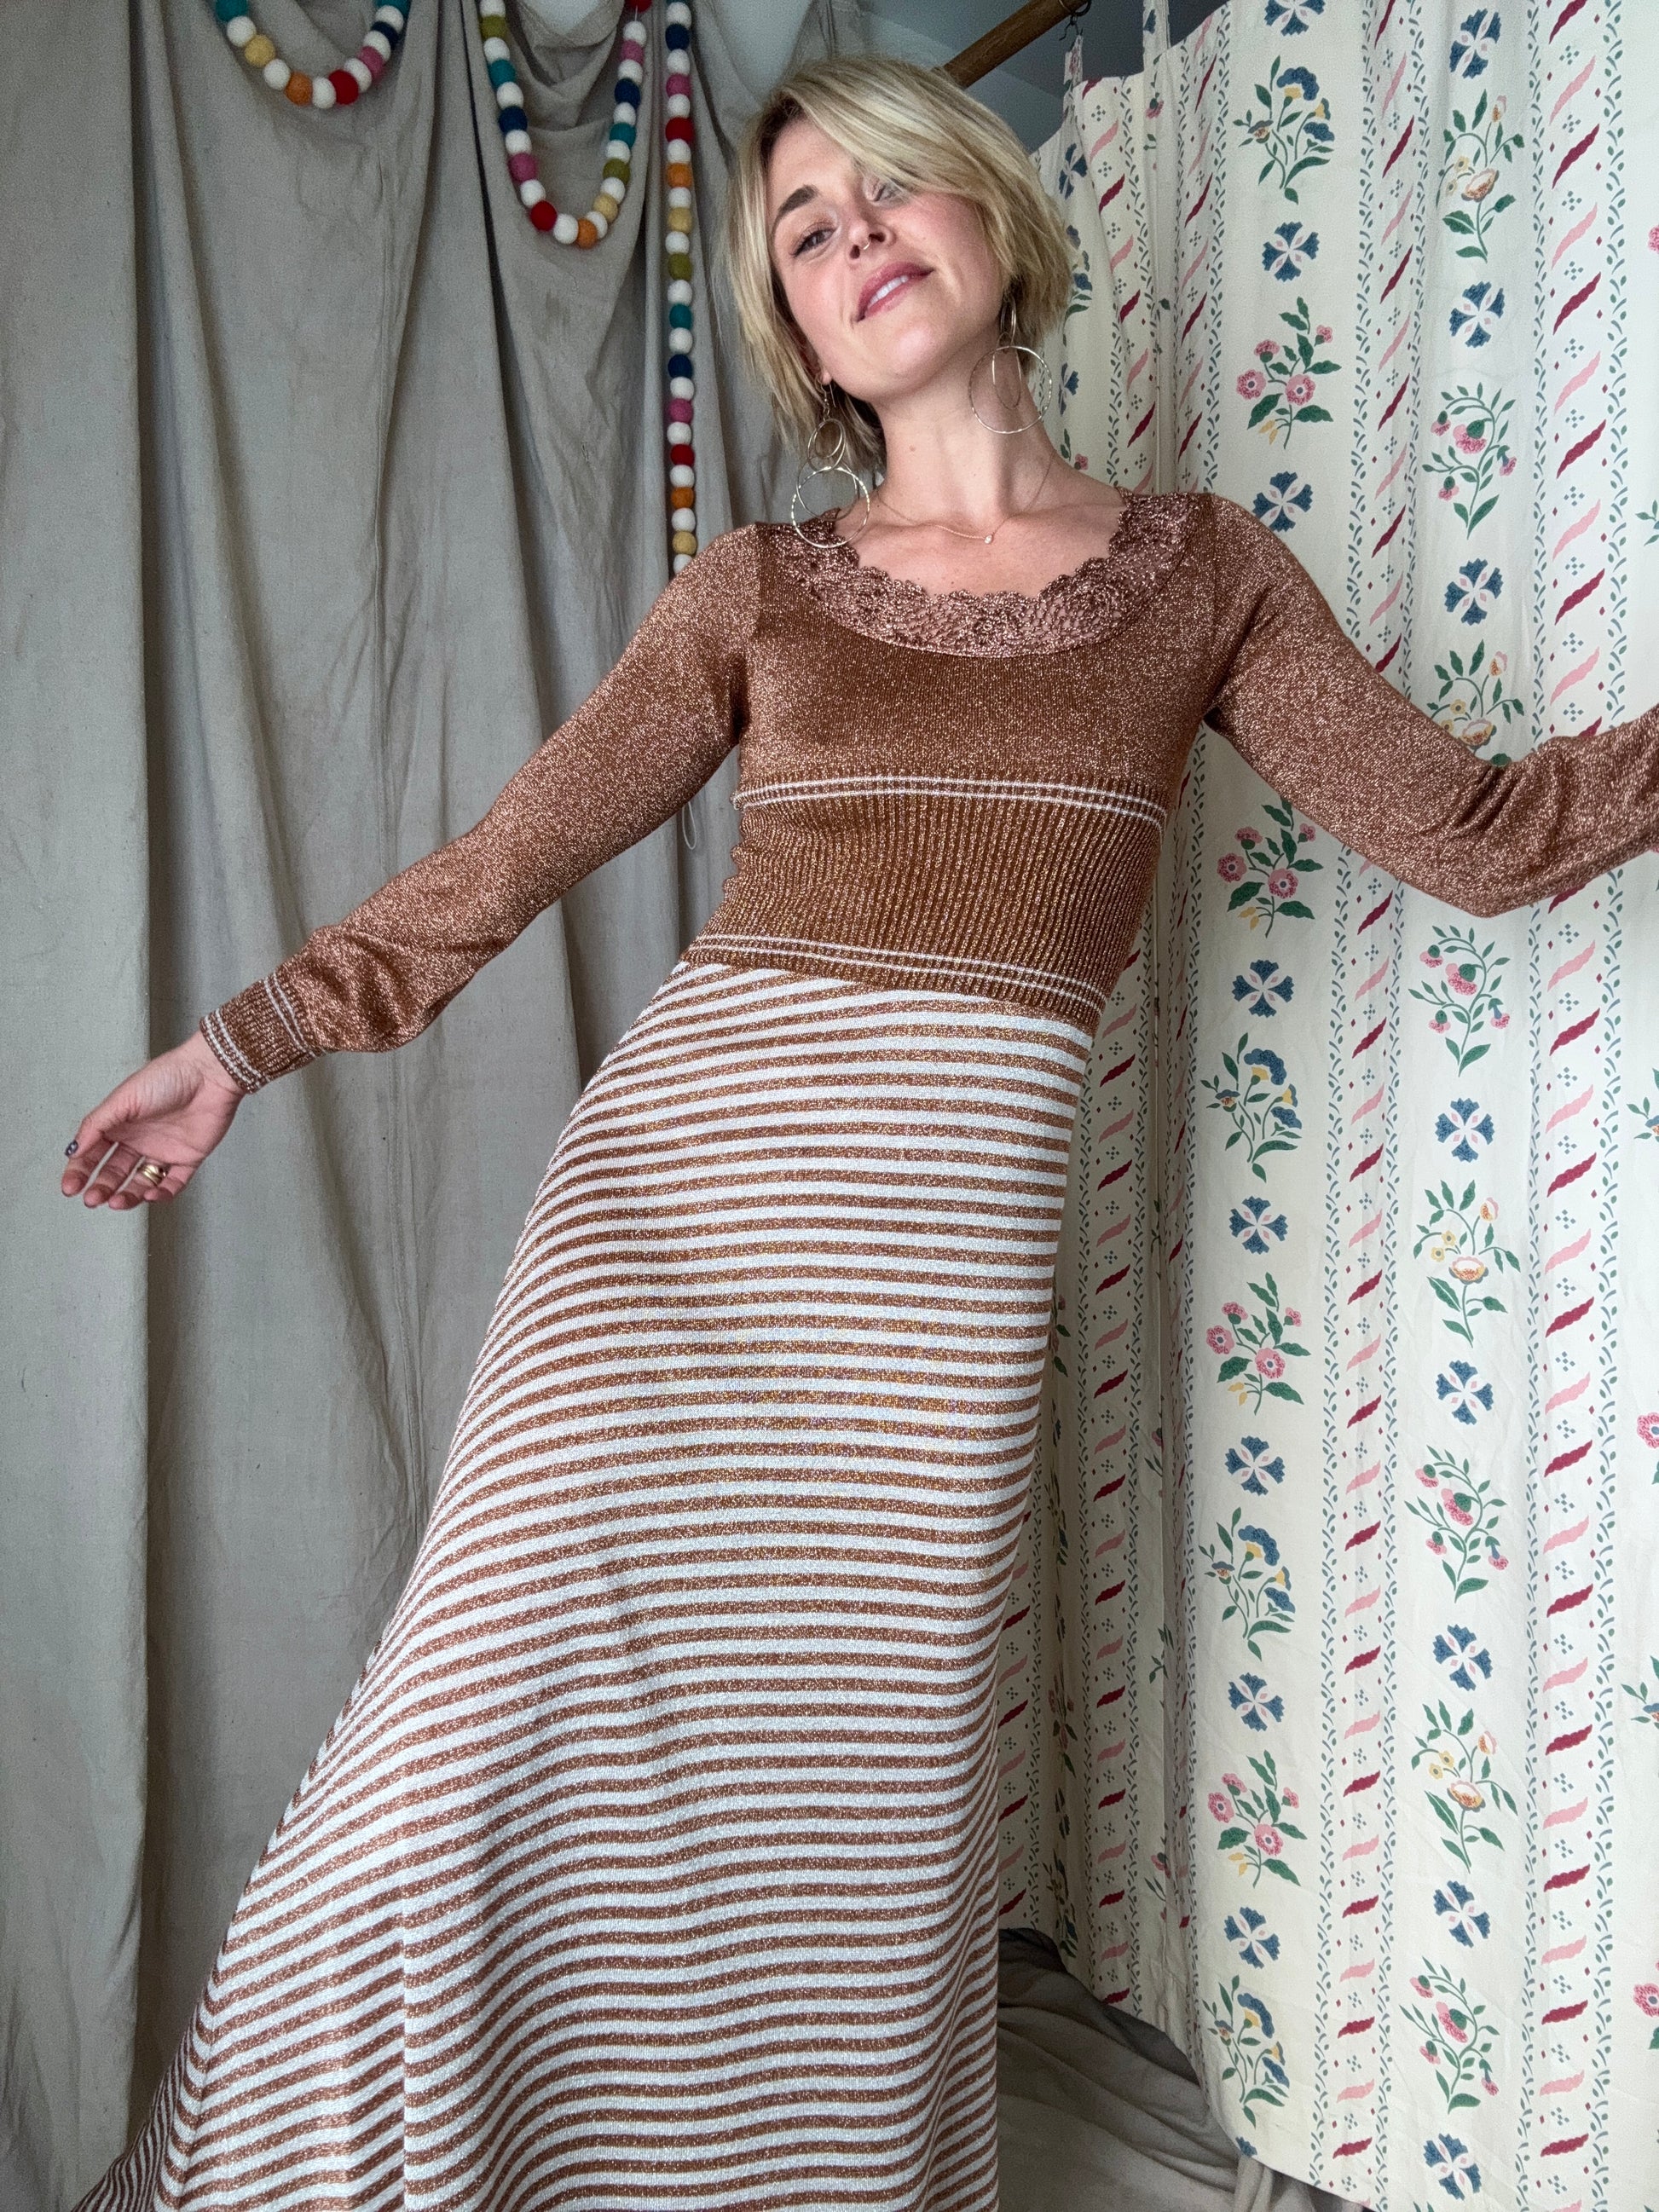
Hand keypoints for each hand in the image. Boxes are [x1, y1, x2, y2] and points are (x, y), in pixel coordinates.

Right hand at [61, 1032, 245, 1210]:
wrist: (209, 1075)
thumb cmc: (168, 1077)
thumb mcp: (122, 1099)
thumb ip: (96, 1126)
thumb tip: (74, 1150)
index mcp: (121, 1124)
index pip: (94, 1154)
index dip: (80, 1171)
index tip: (70, 1187)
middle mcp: (140, 1139)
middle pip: (115, 1172)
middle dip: (102, 1187)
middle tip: (93, 1199)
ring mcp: (163, 1150)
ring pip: (141, 1182)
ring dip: (128, 1195)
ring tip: (117, 1201)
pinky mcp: (188, 1159)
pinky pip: (173, 1184)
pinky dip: (161, 1193)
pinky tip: (149, 1194)